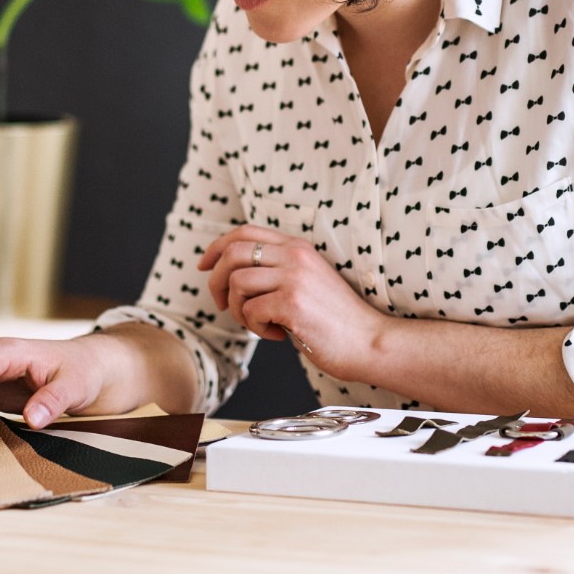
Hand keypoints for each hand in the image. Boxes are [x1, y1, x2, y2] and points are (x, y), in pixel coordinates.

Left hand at [197, 224, 384, 380]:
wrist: (369, 342)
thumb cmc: (337, 320)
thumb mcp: (307, 281)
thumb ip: (277, 272)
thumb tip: (233, 278)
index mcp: (298, 247)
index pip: (246, 231)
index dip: (216, 247)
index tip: (204, 266)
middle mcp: (296, 255)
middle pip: (232, 252)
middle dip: (216, 280)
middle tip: (221, 305)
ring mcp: (295, 277)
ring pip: (237, 282)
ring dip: (238, 309)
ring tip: (259, 324)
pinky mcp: (292, 302)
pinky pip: (250, 311)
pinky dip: (256, 328)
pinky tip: (278, 335)